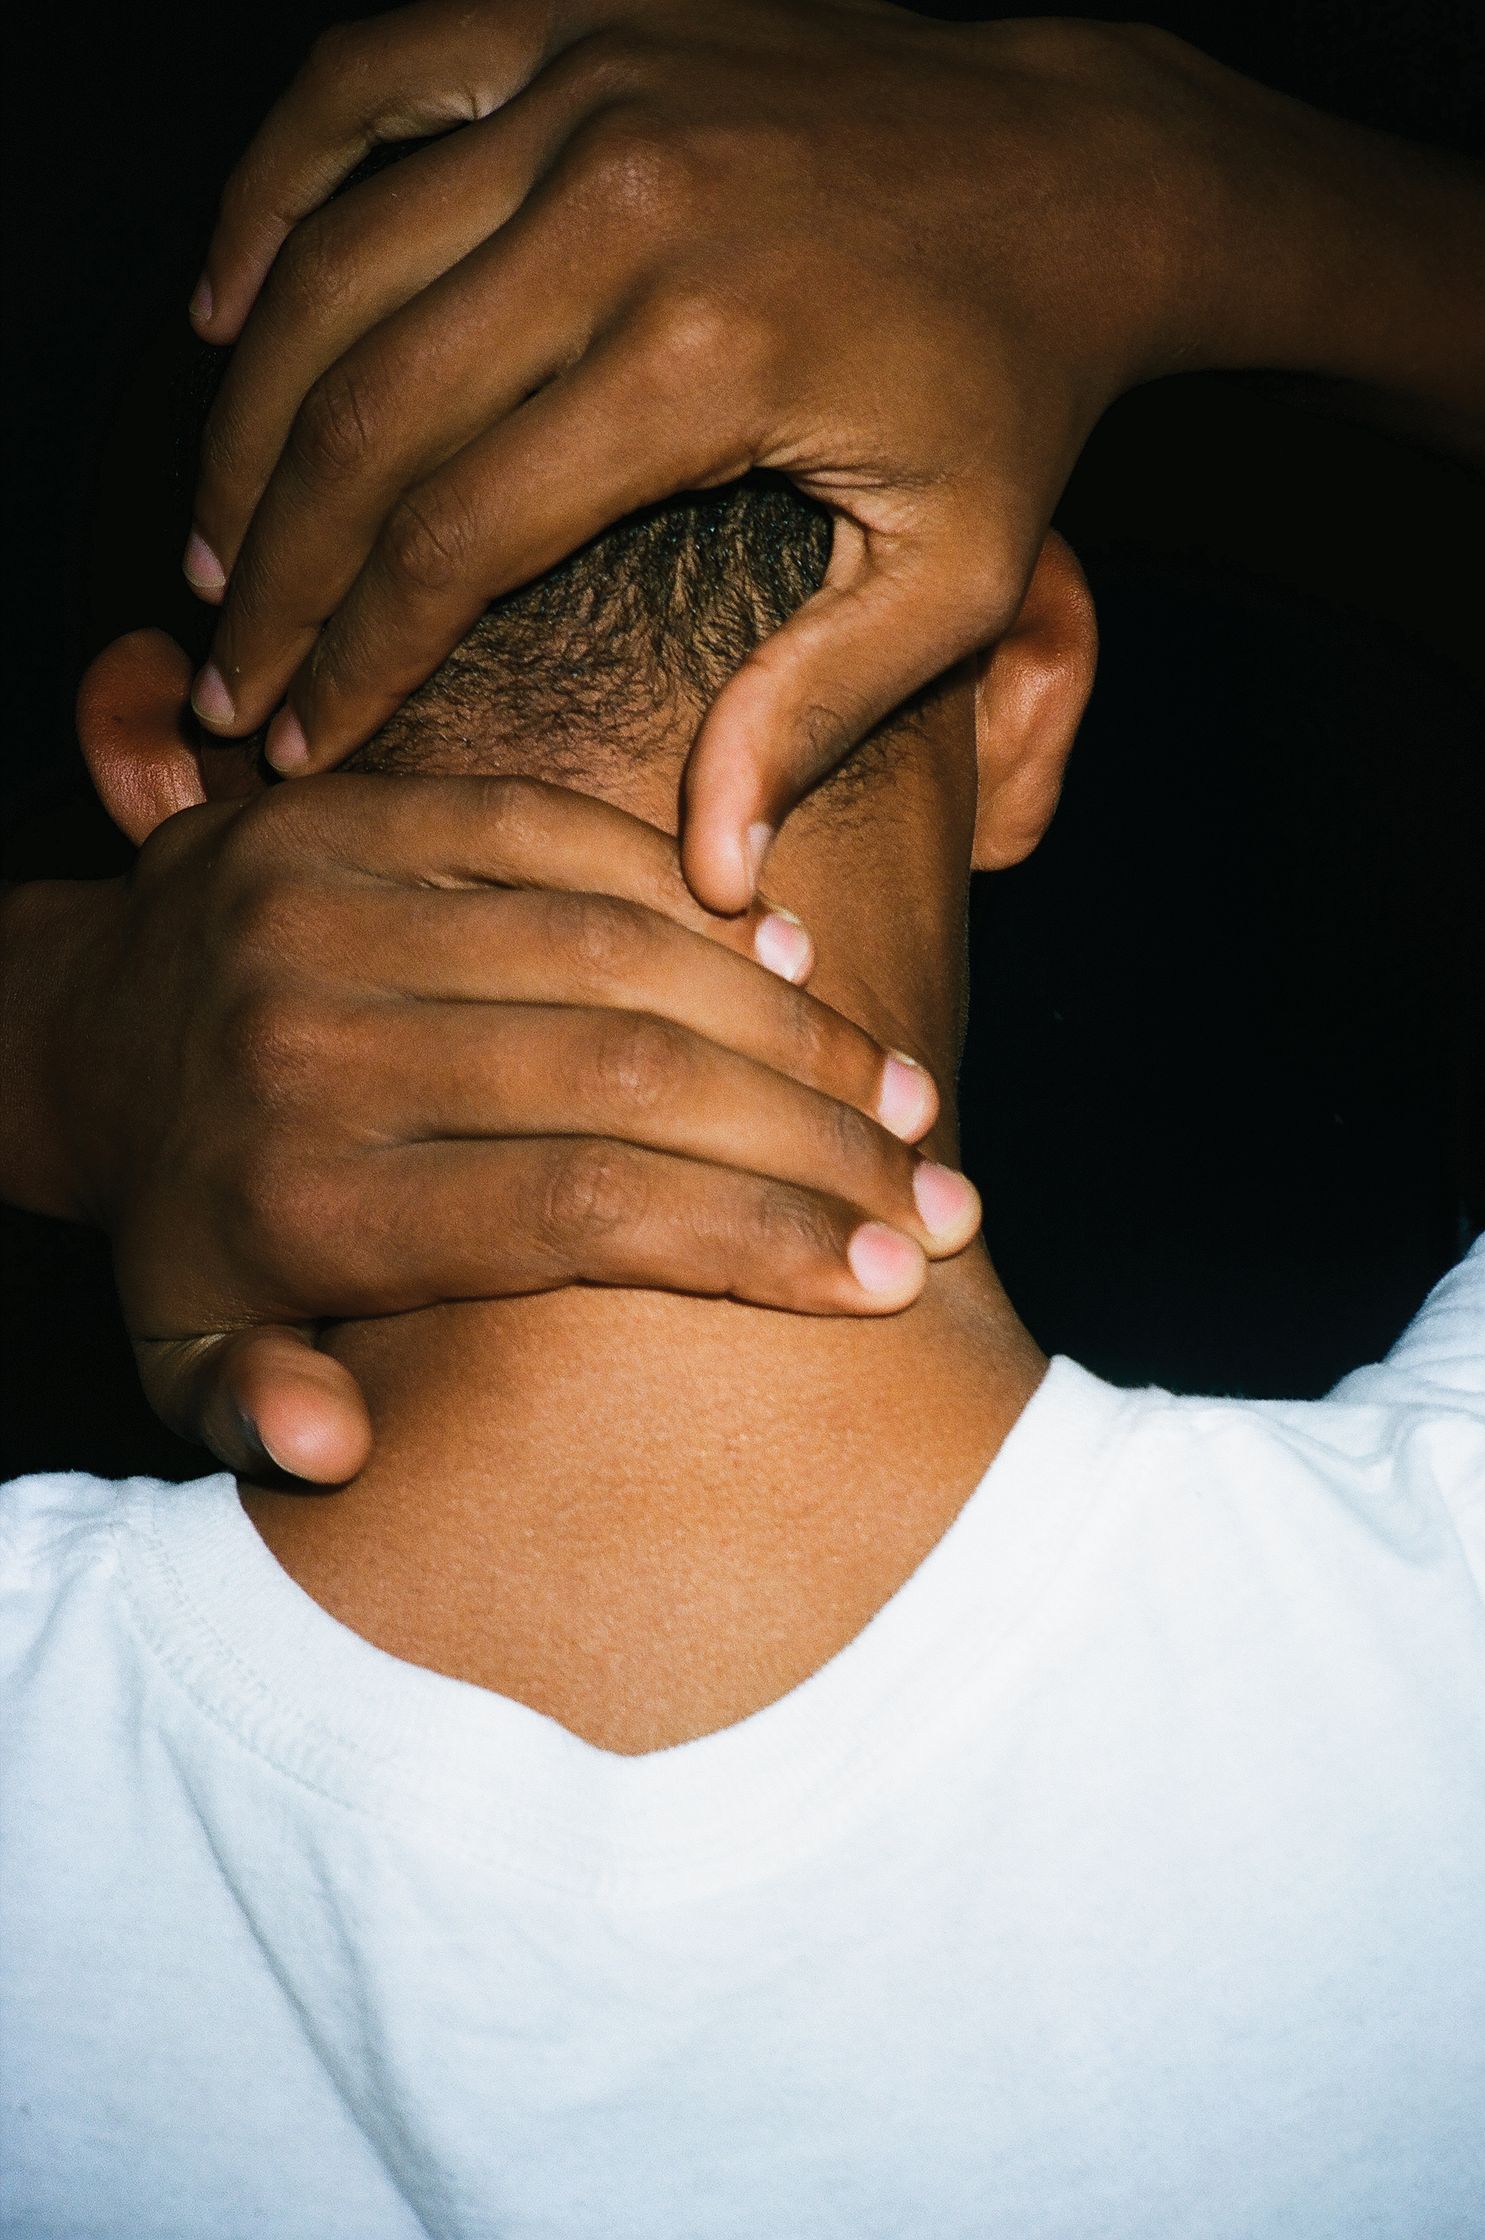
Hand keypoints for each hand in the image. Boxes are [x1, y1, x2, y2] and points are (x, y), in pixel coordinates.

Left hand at [13, 772, 968, 1483]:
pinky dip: (681, 892)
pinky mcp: (347, 807)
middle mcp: (316, 1043)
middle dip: (814, 1143)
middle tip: (941, 1194)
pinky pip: (551, 827)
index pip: (576, 1210)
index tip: (892, 1274)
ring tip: (897, 1092)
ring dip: (783, 1023)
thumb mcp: (175, 1359)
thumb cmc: (184, 1220)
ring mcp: (327, 903)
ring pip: (611, 949)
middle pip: (625, 1079)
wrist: (74, 1029)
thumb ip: (255, 1413)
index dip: (755, 1238)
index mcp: (298, 1198)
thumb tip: (338, 1449)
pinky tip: (787, 959)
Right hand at [186, 1, 1221, 907]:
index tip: (298, 747)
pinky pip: (365, 84)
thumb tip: (713, 878)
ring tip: (215, 548)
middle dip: (272, 570)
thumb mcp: (958, 579)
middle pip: (365, 411)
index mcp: (701, 357)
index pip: (458, 534)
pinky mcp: (575, 20)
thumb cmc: (1007, 398)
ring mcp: (589, 91)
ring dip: (248, 418)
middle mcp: (621, 208)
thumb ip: (816, 713)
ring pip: (335, 265)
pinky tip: (228, 305)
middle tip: (232, 677)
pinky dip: (272, 186)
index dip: (356, 656)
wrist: (1068, 177)